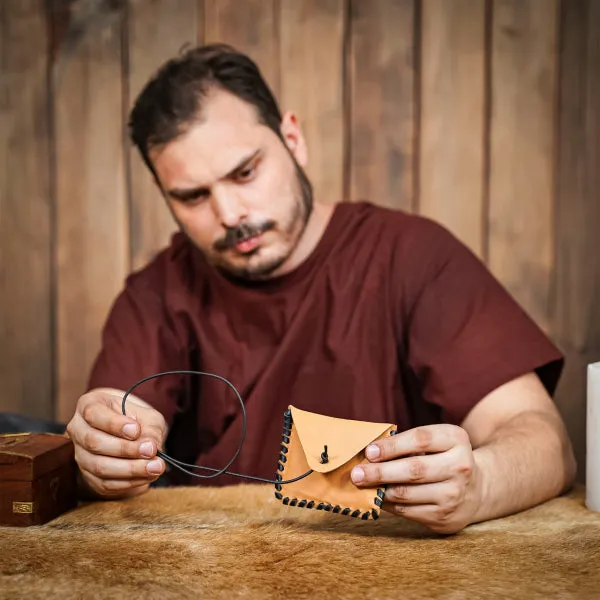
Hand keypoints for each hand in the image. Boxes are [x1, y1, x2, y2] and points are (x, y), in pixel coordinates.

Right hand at [66, 389, 166, 498]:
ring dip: (130, 469)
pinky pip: (106, 484)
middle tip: (150, 451)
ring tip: (155, 466)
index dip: (114, 424)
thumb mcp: (146, 416)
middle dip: (125, 449)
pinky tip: (147, 476)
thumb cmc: (136, 420)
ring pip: (99, 466)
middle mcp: (78, 430)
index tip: (136, 430)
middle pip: (94, 442)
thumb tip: (151, 447)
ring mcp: (80, 455)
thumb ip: (149, 428)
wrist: (128, 436)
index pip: (94, 414)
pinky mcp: (89, 476)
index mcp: (88, 405)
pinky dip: (129, 482)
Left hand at [350, 425, 481, 533]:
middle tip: (357, 473)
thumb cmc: (443, 457)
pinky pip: (408, 511)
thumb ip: (408, 442)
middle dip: (380, 471)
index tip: (369, 451)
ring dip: (380, 489)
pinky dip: (388, 504)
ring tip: (362, 484)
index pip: (420, 439)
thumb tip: (369, 452)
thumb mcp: (436, 440)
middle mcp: (460, 467)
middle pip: (414, 469)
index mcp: (456, 439)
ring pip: (408, 493)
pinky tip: (377, 497)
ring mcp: (454, 495)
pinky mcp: (445, 517)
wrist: (477, 488)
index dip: (392, 446)